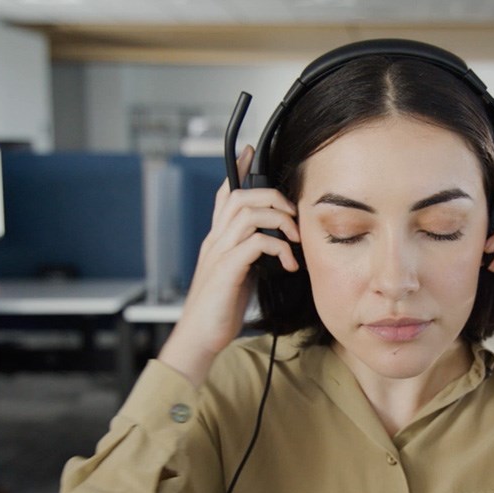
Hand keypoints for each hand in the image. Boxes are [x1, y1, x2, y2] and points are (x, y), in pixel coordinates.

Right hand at [158, 145, 300, 385]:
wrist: (200, 338)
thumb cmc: (220, 311)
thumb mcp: (239, 275)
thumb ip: (250, 256)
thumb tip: (273, 246)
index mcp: (217, 240)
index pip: (223, 195)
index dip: (237, 171)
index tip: (250, 153)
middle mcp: (215, 241)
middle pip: (239, 196)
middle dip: (272, 196)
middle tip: (293, 216)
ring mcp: (218, 253)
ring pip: (247, 213)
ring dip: (278, 220)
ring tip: (294, 239)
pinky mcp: (226, 270)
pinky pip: (254, 243)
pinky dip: (277, 248)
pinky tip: (288, 263)